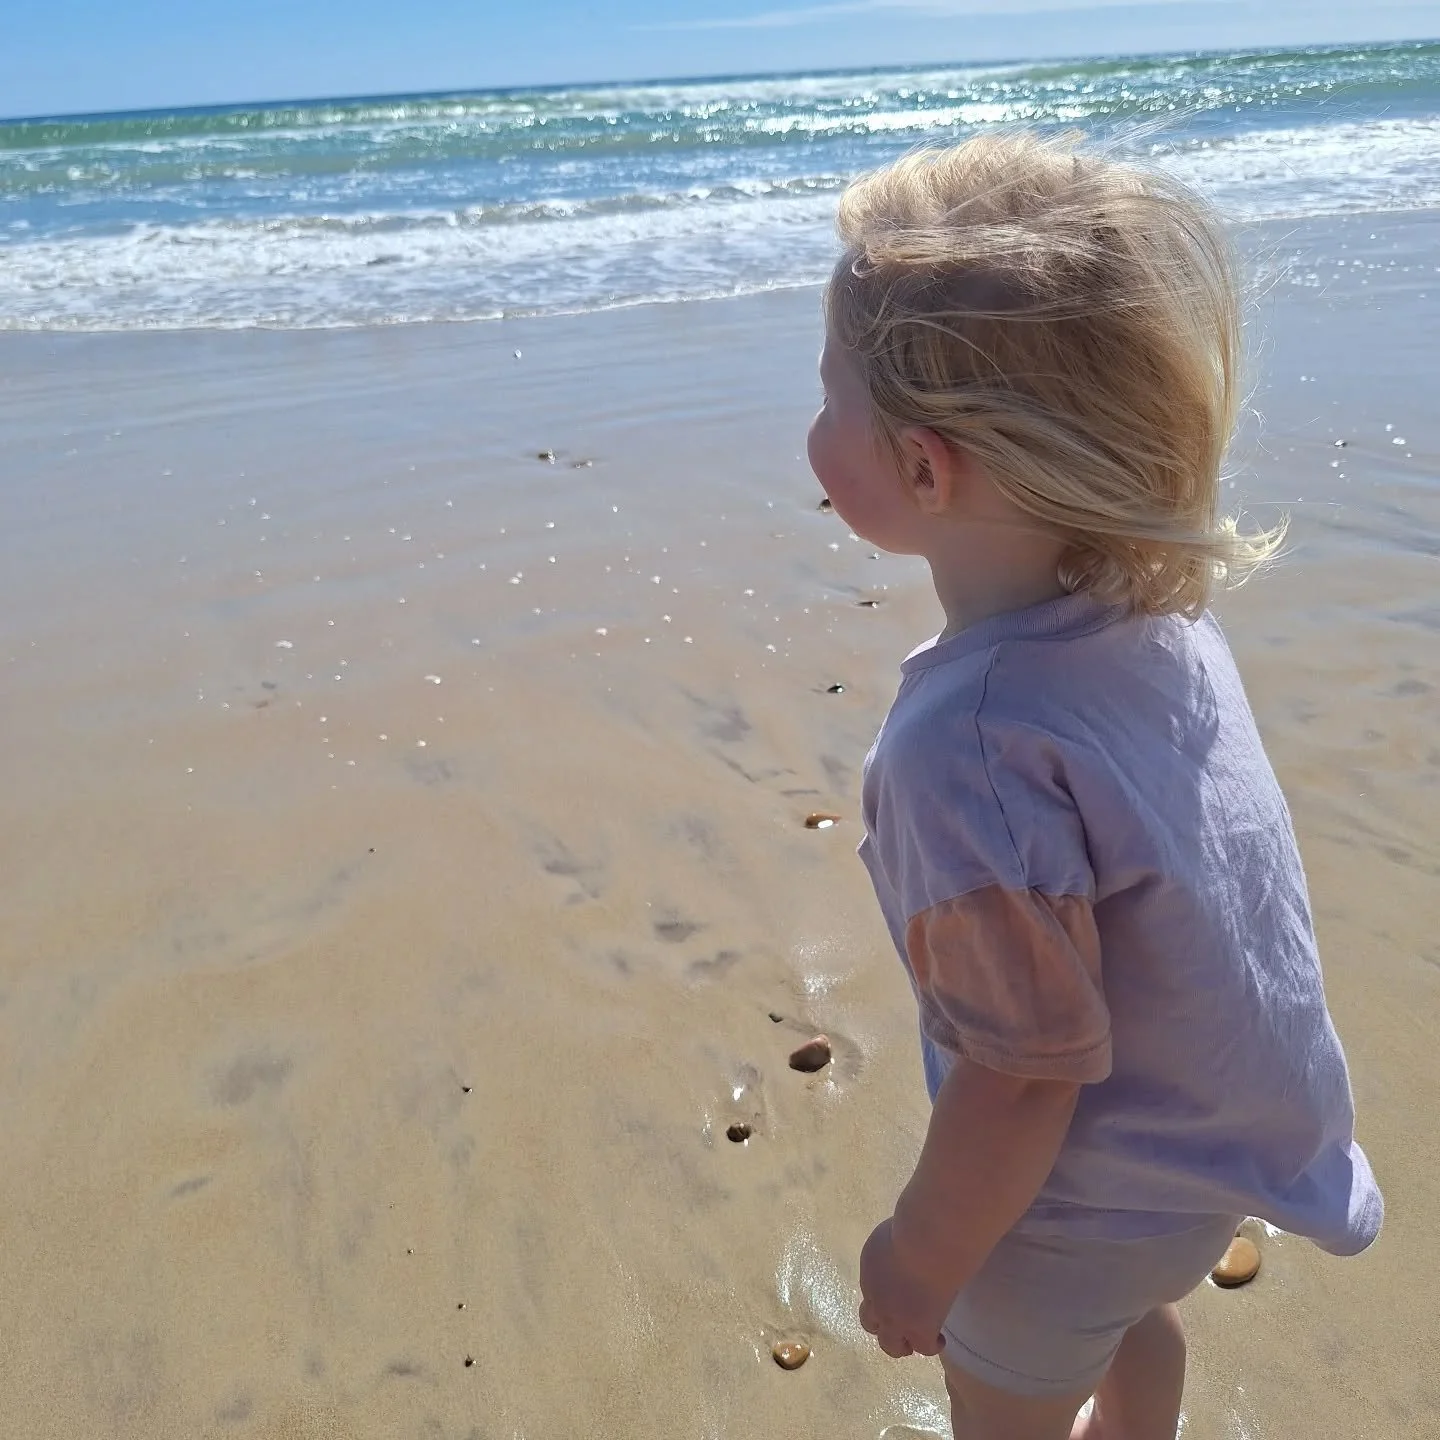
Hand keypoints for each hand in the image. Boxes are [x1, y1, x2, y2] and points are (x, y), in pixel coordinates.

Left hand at [857, 1217, 951, 1359]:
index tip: (898, 1296)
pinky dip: (930, 1345)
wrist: (925, 1243)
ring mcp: (895, 1318)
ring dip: (902, 1344)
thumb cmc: (914, 1225)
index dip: (882, 1298)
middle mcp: (876, 1297)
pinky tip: (939, 1339)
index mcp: (869, 1270)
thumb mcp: (893, 1230)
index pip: (871, 1292)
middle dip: (883, 1327)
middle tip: (901, 1326)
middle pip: (869, 1323)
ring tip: (917, 1341)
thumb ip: (894, 1241)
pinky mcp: (918, 1329)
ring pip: (890, 1345)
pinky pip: (921, 1347)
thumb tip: (905, 1237)